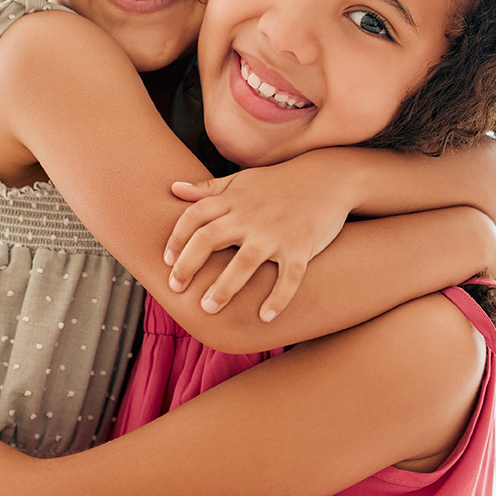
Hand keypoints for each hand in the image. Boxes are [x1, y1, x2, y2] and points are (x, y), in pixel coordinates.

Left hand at [164, 157, 354, 320]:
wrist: (328, 178)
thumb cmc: (278, 183)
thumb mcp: (241, 181)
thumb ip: (207, 189)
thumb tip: (173, 188)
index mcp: (233, 200)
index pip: (194, 217)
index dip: (176, 239)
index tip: (167, 261)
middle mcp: (250, 216)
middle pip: (210, 238)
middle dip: (188, 265)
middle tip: (176, 289)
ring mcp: (276, 232)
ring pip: (245, 261)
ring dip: (224, 287)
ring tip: (208, 308)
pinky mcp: (302, 245)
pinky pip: (289, 276)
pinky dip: (278, 297)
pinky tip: (265, 317)